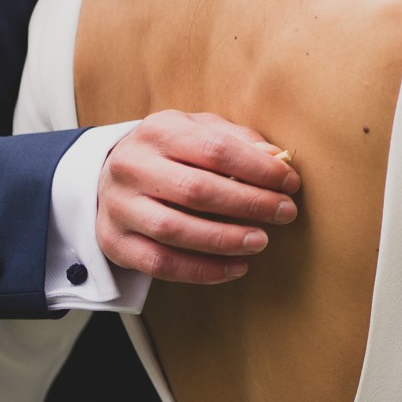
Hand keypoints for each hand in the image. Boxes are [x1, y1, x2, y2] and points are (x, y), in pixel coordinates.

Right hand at [97, 111, 302, 283]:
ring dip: (225, 240)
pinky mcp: (114, 242)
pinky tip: (235, 268)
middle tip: (285, 213)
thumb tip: (276, 157)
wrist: (111, 174)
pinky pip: (159, 263)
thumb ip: (236, 140)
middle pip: (196, 189)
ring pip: (174, 229)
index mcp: (158, 131)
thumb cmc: (170, 152)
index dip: (258, 169)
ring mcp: (119, 206)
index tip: (290, 183)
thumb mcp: (198, 130)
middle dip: (249, 203)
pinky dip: (201, 271)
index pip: (214, 149)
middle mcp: (132, 166)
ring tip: (261, 241)